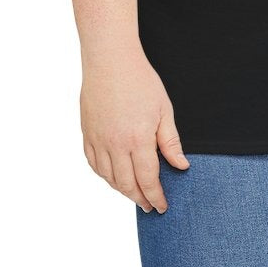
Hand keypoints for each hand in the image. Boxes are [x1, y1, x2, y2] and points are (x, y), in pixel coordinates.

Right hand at [80, 49, 189, 212]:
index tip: (162, 205)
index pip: (148, 179)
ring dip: (122, 190)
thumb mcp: (163, 109)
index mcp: (138, 139)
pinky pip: (94, 165)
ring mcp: (98, 141)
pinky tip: (113, 177)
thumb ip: (170, 141)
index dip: (155, 196)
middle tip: (149, 206)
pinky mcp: (87, 134)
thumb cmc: (140, 81)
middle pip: (127, 184)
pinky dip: (104, 176)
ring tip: (134, 194)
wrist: (110, 61)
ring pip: (109, 178)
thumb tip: (180, 166)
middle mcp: (115, 145)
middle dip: (140, 199)